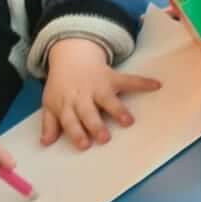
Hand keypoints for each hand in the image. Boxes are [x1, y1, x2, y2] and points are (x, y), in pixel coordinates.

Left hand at [40, 39, 159, 148]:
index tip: (84, 145)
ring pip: (108, 99)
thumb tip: (44, 143)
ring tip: (128, 122)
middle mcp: (82, 96)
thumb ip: (49, 123)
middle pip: (88, 112)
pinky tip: (156, 85)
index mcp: (67, 104)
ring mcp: (98, 87)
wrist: (71, 57)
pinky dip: (143, 82)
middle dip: (96, 125)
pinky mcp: (112, 78)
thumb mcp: (50, 103)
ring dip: (118, 110)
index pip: (70, 120)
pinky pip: (128, 80)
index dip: (76, 132)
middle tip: (104, 138)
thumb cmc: (62, 87)